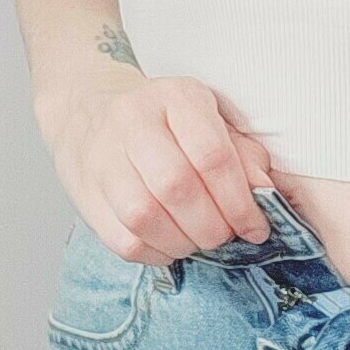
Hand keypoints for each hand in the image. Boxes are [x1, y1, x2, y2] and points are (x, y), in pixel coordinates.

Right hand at [36, 68, 276, 261]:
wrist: (89, 108)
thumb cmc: (165, 120)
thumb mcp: (211, 119)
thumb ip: (243, 154)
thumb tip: (264, 193)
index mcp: (175, 97)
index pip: (211, 155)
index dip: (239, 202)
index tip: (254, 226)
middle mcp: (133, 120)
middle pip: (177, 187)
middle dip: (212, 226)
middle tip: (225, 236)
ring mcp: (102, 157)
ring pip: (144, 216)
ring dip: (183, 242)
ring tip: (198, 240)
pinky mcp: (85, 192)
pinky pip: (121, 239)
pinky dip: (155, 252)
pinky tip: (170, 244)